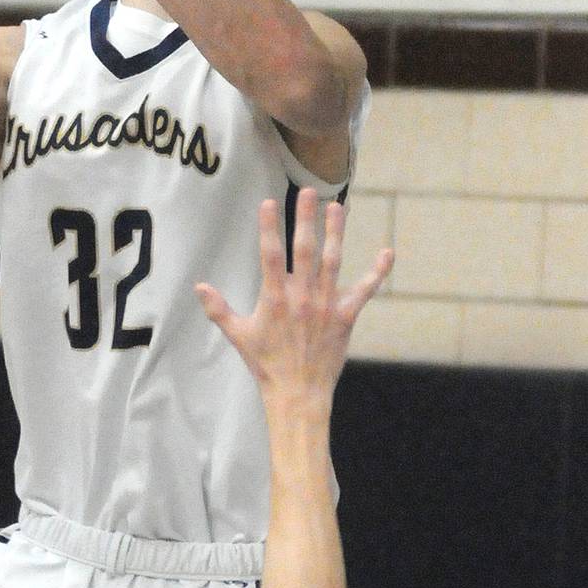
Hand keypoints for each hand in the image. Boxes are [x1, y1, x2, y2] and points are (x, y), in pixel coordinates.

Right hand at [196, 189, 392, 399]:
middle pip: (304, 250)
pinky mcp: (345, 317)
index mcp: (275, 299)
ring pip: (332, 261)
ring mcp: (326, 305)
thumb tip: (199, 286)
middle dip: (306, 219)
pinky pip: (364, 291)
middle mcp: (302, 297)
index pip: (270, 256)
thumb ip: (218, 309)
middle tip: (309, 192)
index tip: (269, 203)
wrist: (298, 394)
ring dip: (336, 233)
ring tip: (338, 208)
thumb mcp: (238, 335)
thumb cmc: (266, 364)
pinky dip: (377, 272)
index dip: (269, 228)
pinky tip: (387, 252)